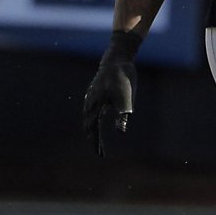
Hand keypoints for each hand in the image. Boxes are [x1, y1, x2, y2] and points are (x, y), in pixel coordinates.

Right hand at [83, 34, 137, 155]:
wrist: (118, 59)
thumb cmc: (123, 78)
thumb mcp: (126, 98)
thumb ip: (122, 115)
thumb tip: (120, 132)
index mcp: (95, 105)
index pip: (93, 130)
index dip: (96, 144)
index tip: (101, 155)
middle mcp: (90, 102)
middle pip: (89, 126)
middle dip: (94, 140)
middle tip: (100, 152)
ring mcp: (91, 97)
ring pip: (89, 118)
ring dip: (93, 130)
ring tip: (97, 140)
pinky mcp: (95, 93)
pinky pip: (91, 110)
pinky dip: (93, 119)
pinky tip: (96, 122)